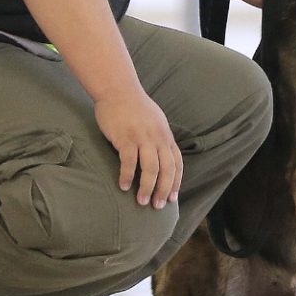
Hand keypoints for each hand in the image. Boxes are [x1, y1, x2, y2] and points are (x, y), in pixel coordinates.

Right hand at [95, 91, 181, 207]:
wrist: (118, 89)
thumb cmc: (134, 107)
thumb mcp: (155, 121)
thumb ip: (158, 138)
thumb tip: (161, 157)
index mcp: (166, 135)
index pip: (177, 162)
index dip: (176, 181)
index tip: (173, 198)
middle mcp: (158, 137)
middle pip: (167, 169)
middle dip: (164, 190)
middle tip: (158, 206)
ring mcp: (142, 137)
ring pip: (151, 168)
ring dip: (147, 188)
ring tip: (141, 201)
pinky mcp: (126, 138)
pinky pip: (130, 161)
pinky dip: (128, 176)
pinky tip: (124, 186)